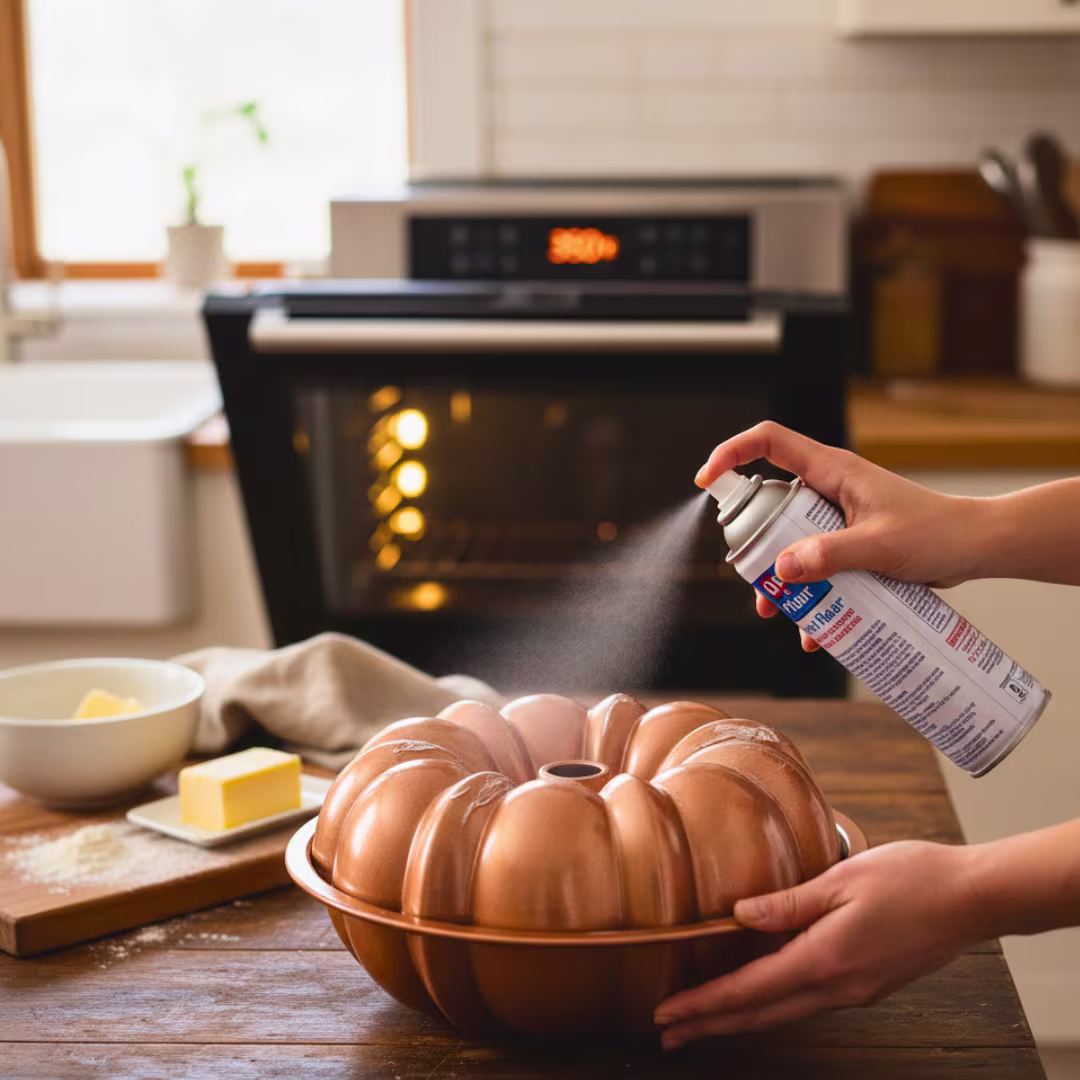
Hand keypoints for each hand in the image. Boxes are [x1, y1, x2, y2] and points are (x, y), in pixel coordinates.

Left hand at [654, 841, 983, 1047]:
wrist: (972, 898)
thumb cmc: (910, 878)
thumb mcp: (841, 879)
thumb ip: (787, 903)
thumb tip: (738, 915)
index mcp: (824, 960)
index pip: (748, 991)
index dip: (703, 1005)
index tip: (666, 1015)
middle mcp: (837, 987)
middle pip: (760, 1015)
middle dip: (710, 1026)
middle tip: (669, 1035)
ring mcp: (855, 991)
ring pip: (783, 1013)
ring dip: (739, 1019)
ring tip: (703, 1022)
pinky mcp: (867, 985)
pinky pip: (807, 1002)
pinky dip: (772, 1005)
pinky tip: (759, 996)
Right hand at [695, 422, 982, 650]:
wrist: (977, 548)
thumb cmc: (938, 532)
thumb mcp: (879, 545)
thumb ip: (829, 555)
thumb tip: (781, 570)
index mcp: (832, 471)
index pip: (769, 442)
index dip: (732, 454)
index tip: (706, 482)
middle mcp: (828, 490)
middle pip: (771, 505)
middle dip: (755, 544)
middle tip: (752, 576)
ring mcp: (837, 518)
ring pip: (790, 543)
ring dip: (782, 579)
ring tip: (780, 613)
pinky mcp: (849, 544)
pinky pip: (816, 567)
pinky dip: (812, 597)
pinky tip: (818, 630)